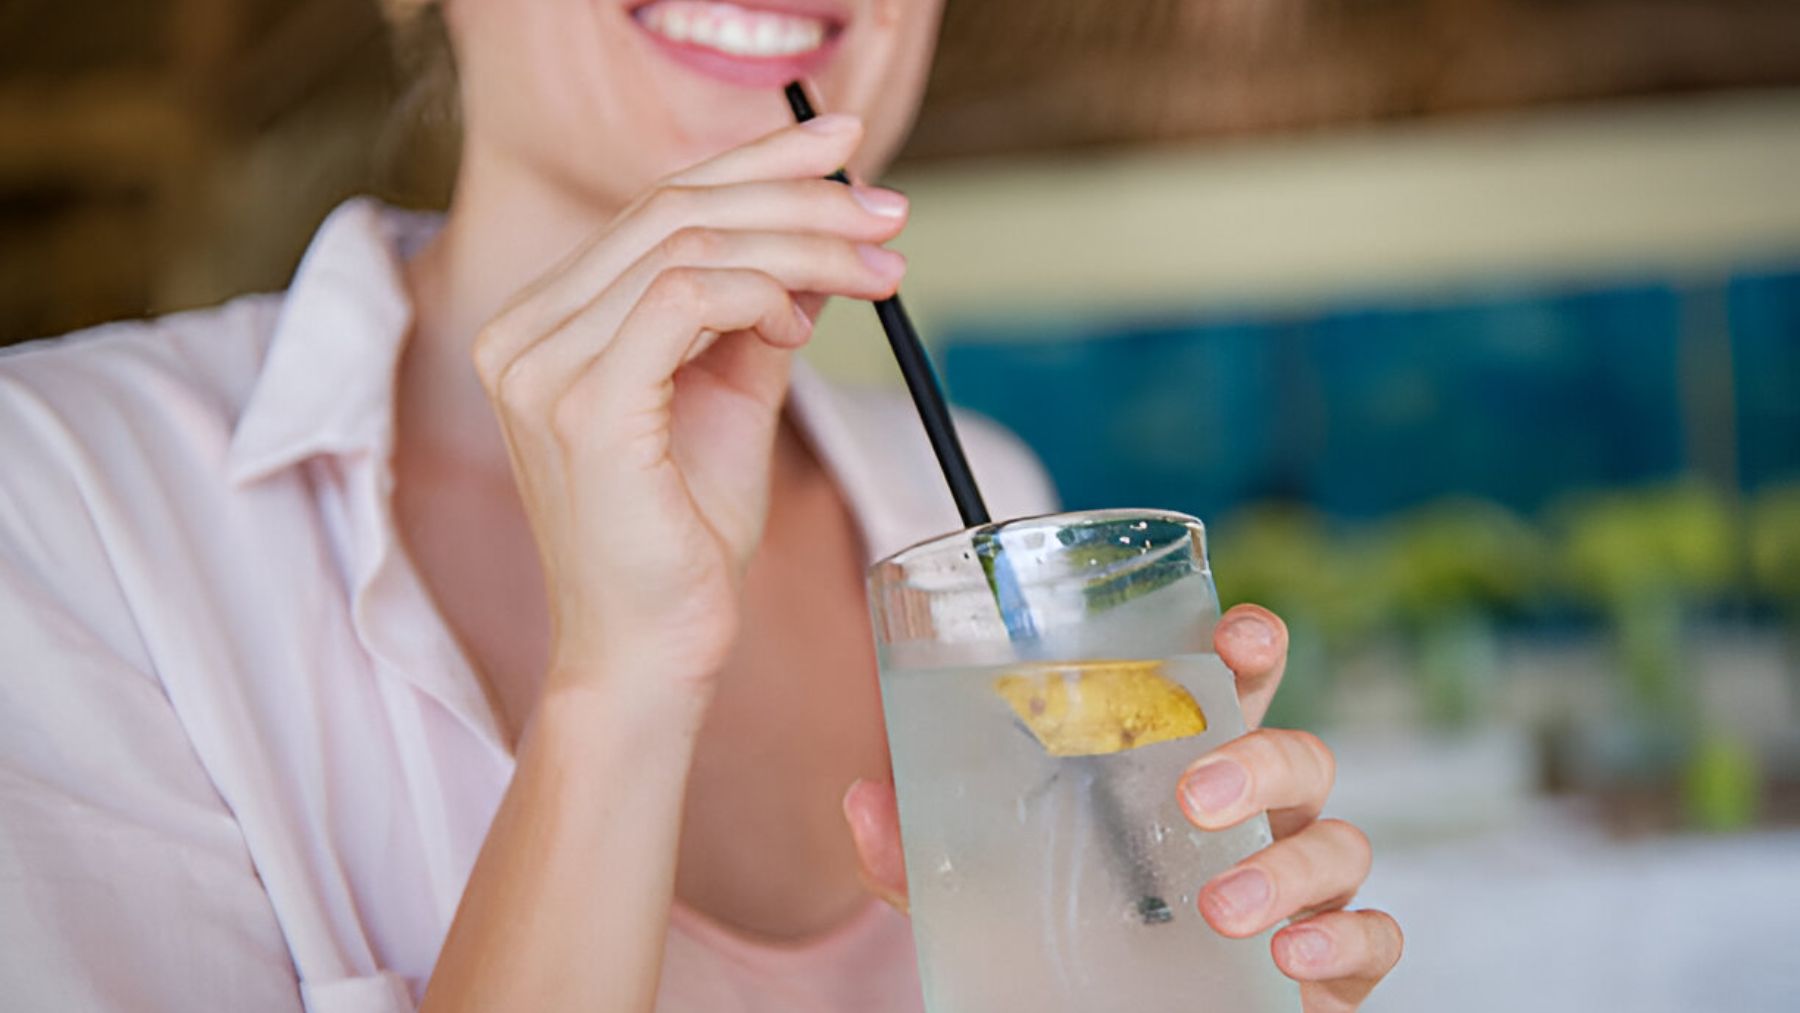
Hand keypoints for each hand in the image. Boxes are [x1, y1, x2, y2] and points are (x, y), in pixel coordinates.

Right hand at [470, 114, 909, 698]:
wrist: (648, 653)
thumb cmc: (683, 543)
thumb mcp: (727, 402)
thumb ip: (755, 317)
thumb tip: (816, 243)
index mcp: (545, 324)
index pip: (654, 206)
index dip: (756, 164)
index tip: (844, 152)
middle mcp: (525, 333)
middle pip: (671, 206)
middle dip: (797, 191)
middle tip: (888, 206)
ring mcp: (542, 367)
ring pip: (687, 241)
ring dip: (803, 242)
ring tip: (879, 267)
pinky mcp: (583, 407)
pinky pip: (684, 296)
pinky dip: (762, 291)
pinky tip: (805, 320)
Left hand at [843, 604, 1402, 1011]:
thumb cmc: (1060, 940)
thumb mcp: (977, 895)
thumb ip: (924, 850)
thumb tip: (861, 800)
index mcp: (1185, 771)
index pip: (1236, 686)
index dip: (1252, 646)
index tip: (1238, 634)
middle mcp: (1255, 821)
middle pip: (1300, 753)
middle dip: (1262, 756)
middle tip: (1195, 792)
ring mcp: (1298, 891)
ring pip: (1341, 843)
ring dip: (1288, 866)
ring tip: (1220, 903)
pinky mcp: (1329, 967)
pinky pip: (1374, 939)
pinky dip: (1345, 942)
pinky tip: (1292, 957)